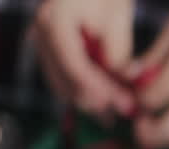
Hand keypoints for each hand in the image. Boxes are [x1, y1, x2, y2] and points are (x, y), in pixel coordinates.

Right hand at [32, 0, 135, 117]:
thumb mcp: (117, 18)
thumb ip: (118, 51)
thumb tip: (122, 82)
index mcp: (54, 23)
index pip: (74, 67)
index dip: (99, 90)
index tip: (123, 103)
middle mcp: (40, 35)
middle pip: (66, 81)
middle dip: (99, 100)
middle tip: (128, 110)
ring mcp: (41, 44)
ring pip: (63, 86)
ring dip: (93, 100)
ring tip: (122, 108)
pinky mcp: (49, 51)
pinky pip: (64, 79)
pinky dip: (86, 91)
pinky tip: (110, 100)